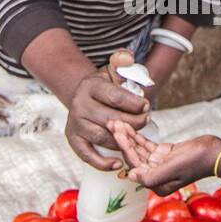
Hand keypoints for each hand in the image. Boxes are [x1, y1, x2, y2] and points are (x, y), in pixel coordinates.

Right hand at [65, 50, 150, 170]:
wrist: (82, 96)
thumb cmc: (105, 85)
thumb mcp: (112, 69)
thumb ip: (122, 60)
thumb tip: (128, 58)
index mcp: (91, 87)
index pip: (115, 97)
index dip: (134, 104)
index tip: (147, 106)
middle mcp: (79, 105)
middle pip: (110, 119)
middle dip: (133, 123)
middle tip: (146, 121)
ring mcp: (75, 124)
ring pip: (101, 137)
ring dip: (122, 141)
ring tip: (136, 138)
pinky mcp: (73, 139)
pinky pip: (86, 155)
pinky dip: (102, 162)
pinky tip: (118, 164)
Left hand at [108, 121, 218, 197]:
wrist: (215, 153)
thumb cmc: (196, 163)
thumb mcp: (172, 170)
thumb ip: (151, 176)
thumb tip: (130, 175)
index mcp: (155, 184)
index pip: (134, 164)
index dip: (124, 147)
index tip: (115, 132)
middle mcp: (154, 175)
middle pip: (133, 155)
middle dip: (122, 139)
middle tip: (111, 122)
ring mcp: (158, 163)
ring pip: (138, 148)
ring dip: (127, 135)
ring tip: (116, 121)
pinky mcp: (163, 153)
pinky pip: (146, 144)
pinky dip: (137, 135)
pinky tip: (128, 125)